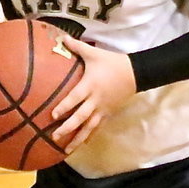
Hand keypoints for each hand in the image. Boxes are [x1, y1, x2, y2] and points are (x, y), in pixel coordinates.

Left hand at [49, 37, 135, 152]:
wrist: (135, 73)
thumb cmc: (112, 63)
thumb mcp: (94, 54)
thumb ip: (77, 47)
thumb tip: (61, 37)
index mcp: (90, 86)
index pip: (75, 99)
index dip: (64, 107)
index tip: (53, 115)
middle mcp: (95, 101)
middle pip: (80, 117)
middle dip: (67, 128)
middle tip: (55, 136)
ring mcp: (102, 109)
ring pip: (89, 127)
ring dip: (77, 139)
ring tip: (66, 150)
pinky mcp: (108, 113)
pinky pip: (97, 127)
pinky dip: (89, 136)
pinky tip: (82, 144)